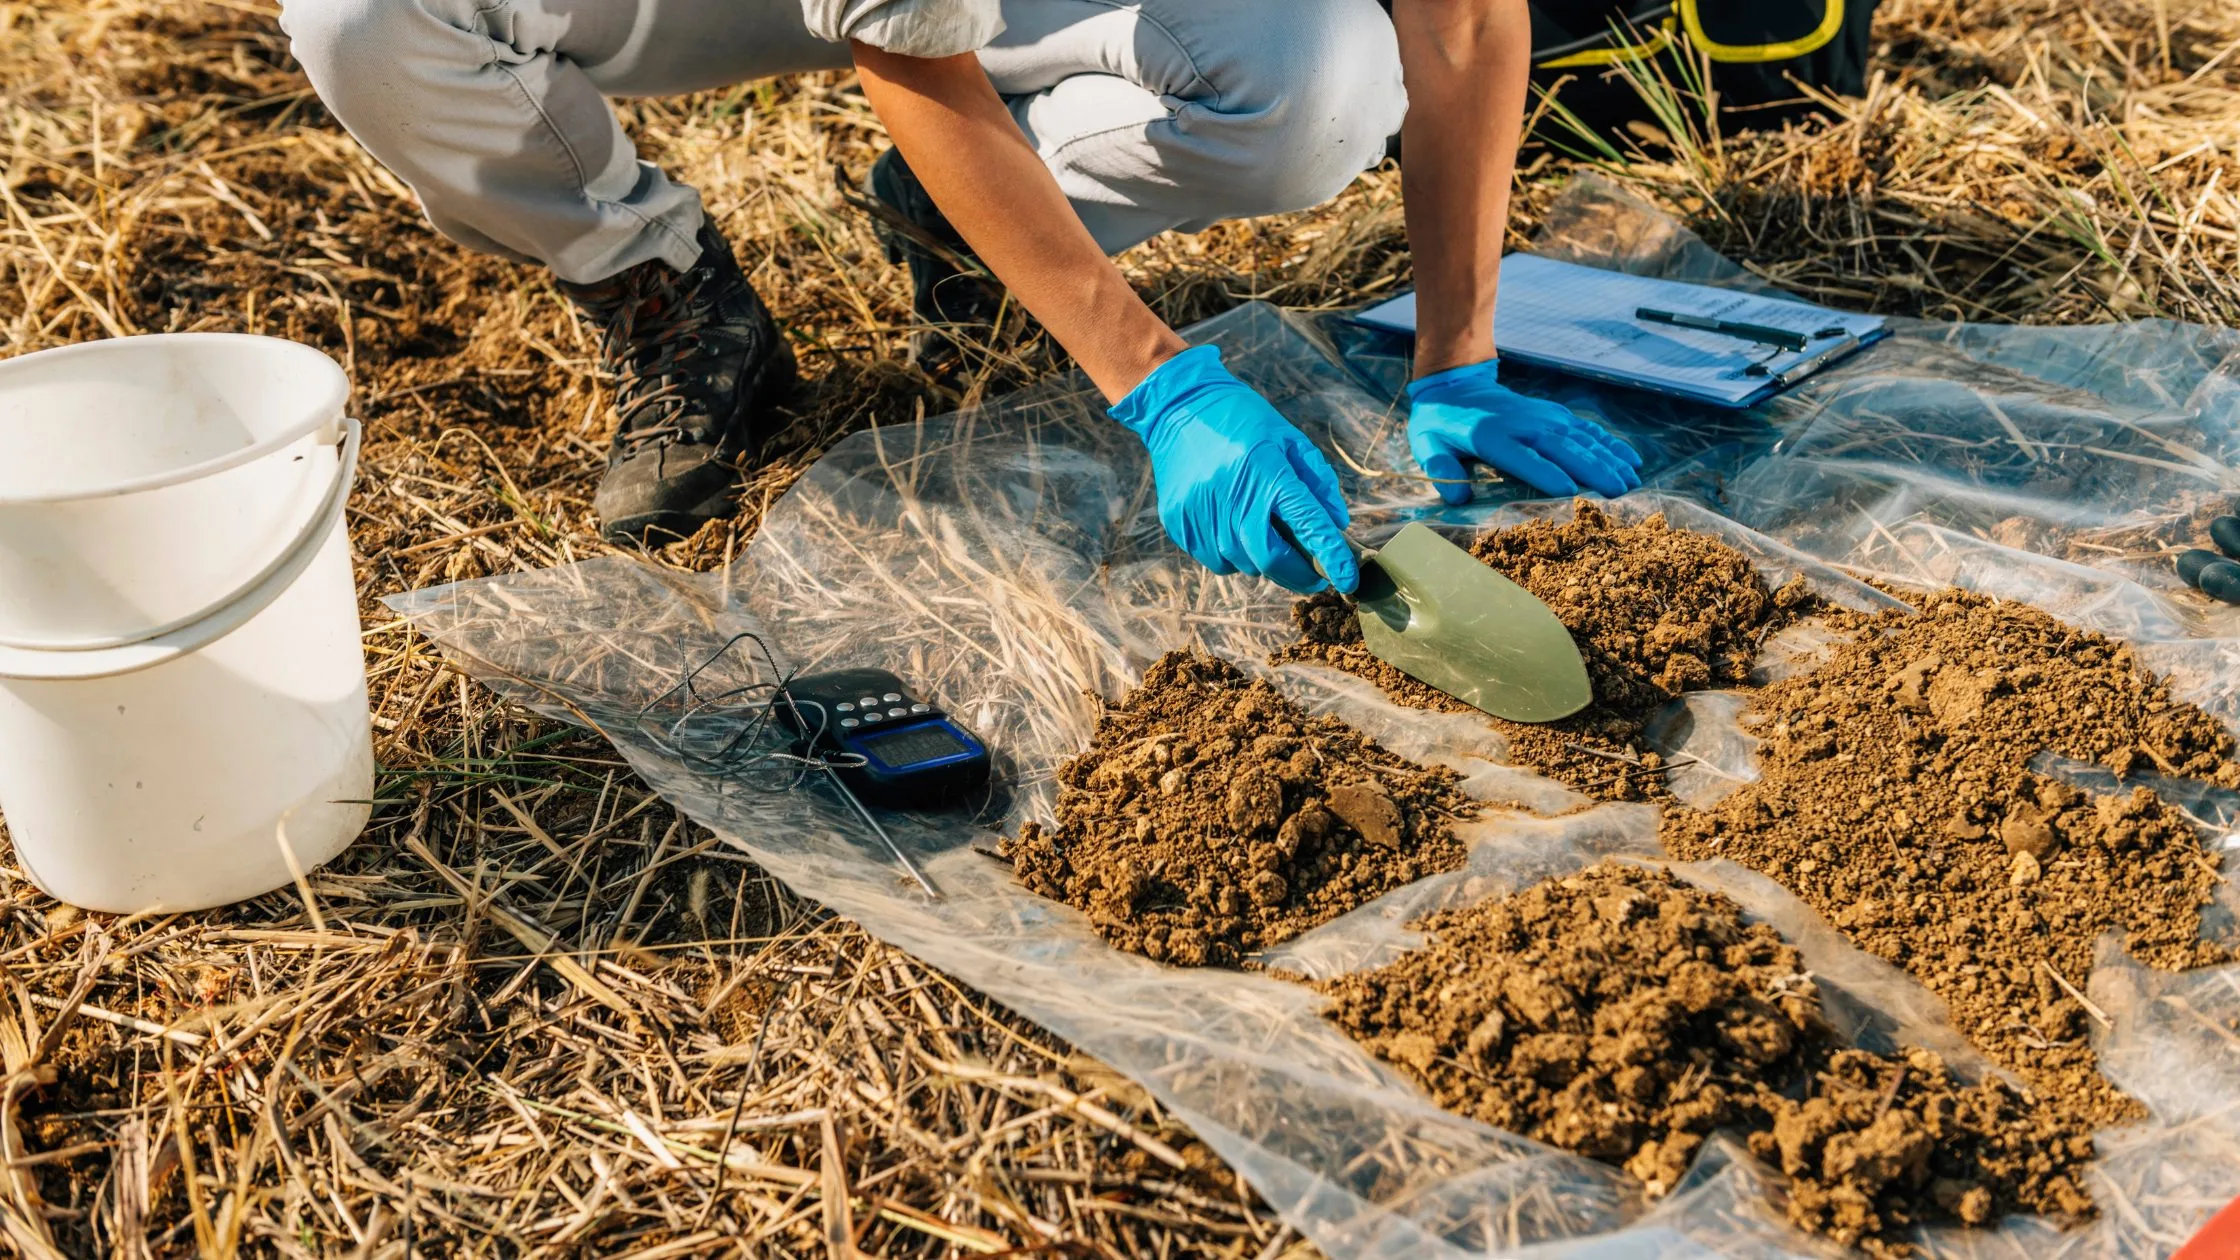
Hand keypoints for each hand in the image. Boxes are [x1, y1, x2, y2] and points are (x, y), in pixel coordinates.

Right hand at [1111, 346, 1358, 594]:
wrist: (1178, 407)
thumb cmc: (1242, 420)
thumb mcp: (1289, 438)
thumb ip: (1318, 481)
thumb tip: (1336, 525)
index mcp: (1266, 470)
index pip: (1307, 523)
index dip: (1331, 556)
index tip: (1349, 581)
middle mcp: (1232, 496)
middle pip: (1271, 559)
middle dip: (1298, 576)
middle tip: (1315, 578)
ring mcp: (1200, 513)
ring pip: (1243, 564)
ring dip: (1263, 561)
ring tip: (1265, 535)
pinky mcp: (1178, 523)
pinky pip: (1215, 559)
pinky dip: (1233, 555)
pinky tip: (1233, 528)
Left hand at [1407, 359, 1642, 503]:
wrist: (1456, 385)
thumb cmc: (1440, 423)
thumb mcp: (1426, 444)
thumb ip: (1439, 468)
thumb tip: (1458, 497)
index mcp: (1491, 436)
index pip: (1525, 458)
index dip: (1548, 474)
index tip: (1572, 492)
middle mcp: (1524, 424)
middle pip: (1562, 448)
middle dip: (1592, 470)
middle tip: (1618, 494)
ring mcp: (1543, 417)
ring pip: (1581, 439)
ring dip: (1608, 459)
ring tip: (1631, 481)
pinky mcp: (1554, 415)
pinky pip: (1586, 429)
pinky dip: (1609, 444)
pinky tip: (1630, 458)